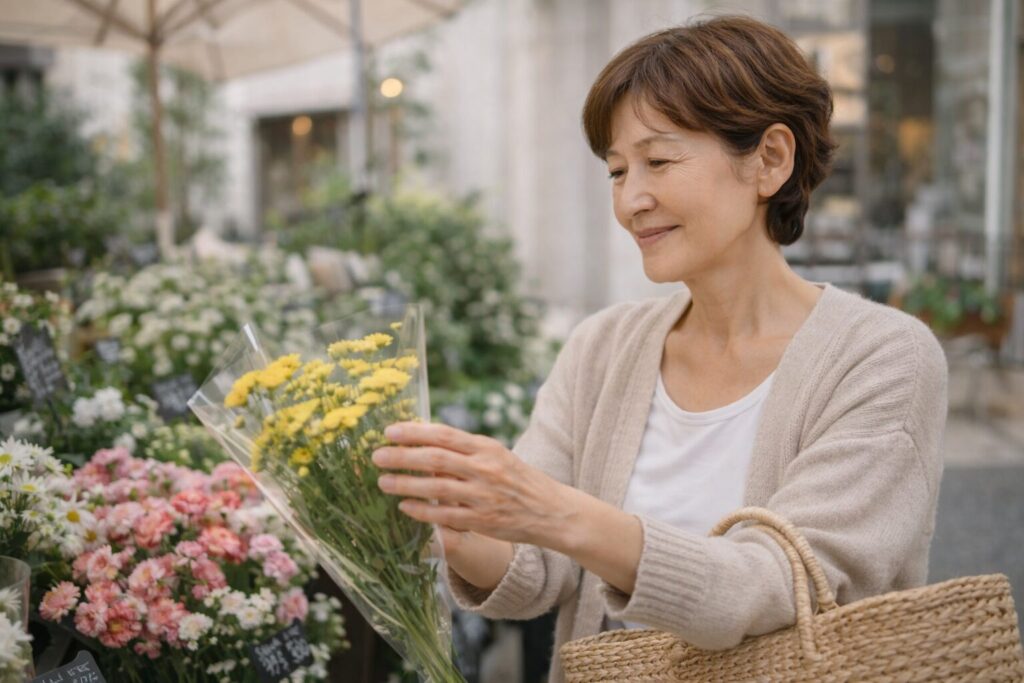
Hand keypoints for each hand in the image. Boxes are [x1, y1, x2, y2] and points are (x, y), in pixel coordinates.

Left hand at [371, 421, 571, 552]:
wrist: (551, 511)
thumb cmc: (517, 480)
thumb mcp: (496, 456)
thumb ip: (464, 450)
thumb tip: (425, 441)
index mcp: (487, 448)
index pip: (444, 434)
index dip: (414, 432)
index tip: (390, 431)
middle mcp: (485, 469)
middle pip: (435, 458)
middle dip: (402, 456)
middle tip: (377, 455)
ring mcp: (483, 495)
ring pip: (436, 487)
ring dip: (405, 483)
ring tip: (383, 481)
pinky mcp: (482, 520)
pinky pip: (445, 515)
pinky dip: (422, 510)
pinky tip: (404, 506)